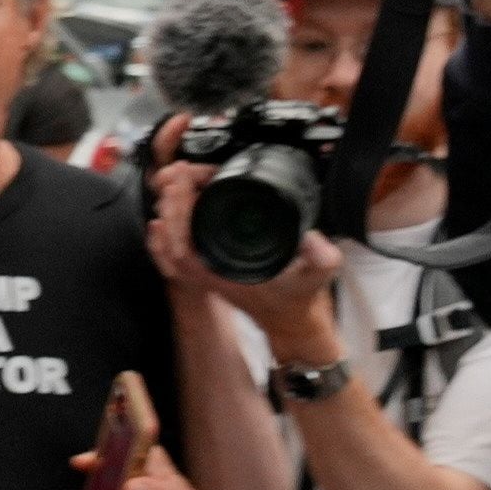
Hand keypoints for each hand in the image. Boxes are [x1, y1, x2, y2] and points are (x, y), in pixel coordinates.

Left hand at [144, 157, 343, 333]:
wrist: (290, 317)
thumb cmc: (299, 296)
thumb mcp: (319, 273)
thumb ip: (321, 256)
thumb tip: (311, 236)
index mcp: (225, 270)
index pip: (184, 242)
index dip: (178, 210)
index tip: (181, 181)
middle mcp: (207, 269)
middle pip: (169, 235)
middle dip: (169, 200)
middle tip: (176, 171)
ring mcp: (204, 266)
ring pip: (169, 237)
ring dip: (170, 207)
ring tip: (174, 178)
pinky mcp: (208, 260)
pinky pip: (176, 242)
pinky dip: (171, 222)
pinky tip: (174, 201)